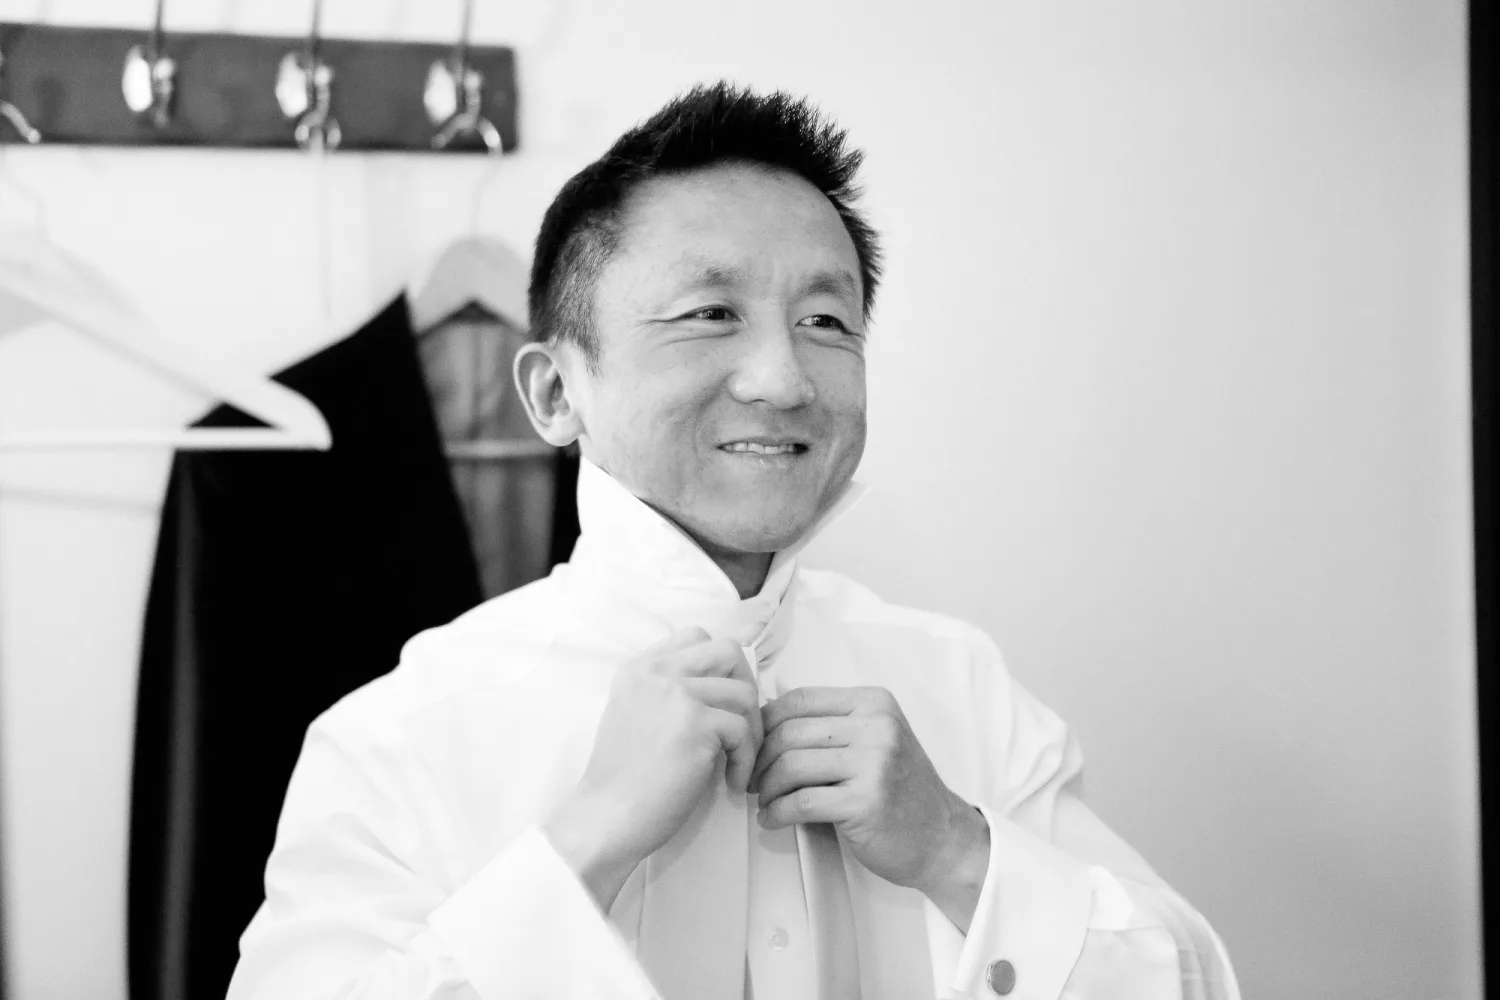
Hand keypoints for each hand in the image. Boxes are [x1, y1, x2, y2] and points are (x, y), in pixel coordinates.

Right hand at [544, 627, 762, 909]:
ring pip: (744, 692)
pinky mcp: (695, 725)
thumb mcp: (635, 715)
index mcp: (639, 668)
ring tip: (739, 761)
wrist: (604, 818)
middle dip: (747, 687)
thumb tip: (723, 687)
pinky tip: (732, 782)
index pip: (696, 637)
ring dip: (752, 731)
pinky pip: (743, 731)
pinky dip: (747, 760)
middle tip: (743, 728)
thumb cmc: (623, 781)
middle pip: (728, 651)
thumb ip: (667, 693)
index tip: (722, 704)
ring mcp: (676, 695)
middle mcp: (656, 672)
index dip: (720, 668)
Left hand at [750, 686, 989, 926]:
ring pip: (790, 765)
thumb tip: (765, 722)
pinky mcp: (865, 802)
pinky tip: (773, 819)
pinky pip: (801, 802)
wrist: (943, 839)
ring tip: (764, 801)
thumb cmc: (901, 792)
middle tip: (751, 779)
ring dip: (766, 788)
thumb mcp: (876, 740)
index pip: (800, 698)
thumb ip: (832, 725)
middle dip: (760, 759)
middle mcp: (876, 726)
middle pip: (789, 731)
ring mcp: (874, 763)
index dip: (765, 722)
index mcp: (874, 702)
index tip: (753, 744)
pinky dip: (777, 813)